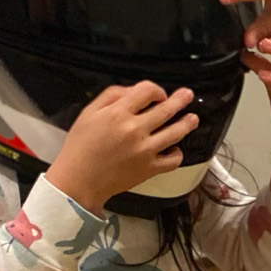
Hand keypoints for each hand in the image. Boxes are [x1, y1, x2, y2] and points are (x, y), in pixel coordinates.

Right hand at [44, 83, 197, 209]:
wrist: (78, 181)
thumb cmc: (80, 148)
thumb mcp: (89, 113)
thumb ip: (111, 96)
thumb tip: (133, 91)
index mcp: (118, 114)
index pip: (147, 91)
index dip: (156, 89)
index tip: (157, 94)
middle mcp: (135, 130)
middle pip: (167, 109)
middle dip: (180, 100)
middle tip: (188, 95)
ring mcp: (145, 151)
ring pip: (176, 132)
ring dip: (187, 123)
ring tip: (192, 118)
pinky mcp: (149, 169)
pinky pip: (173, 160)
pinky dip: (177, 153)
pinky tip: (175, 148)